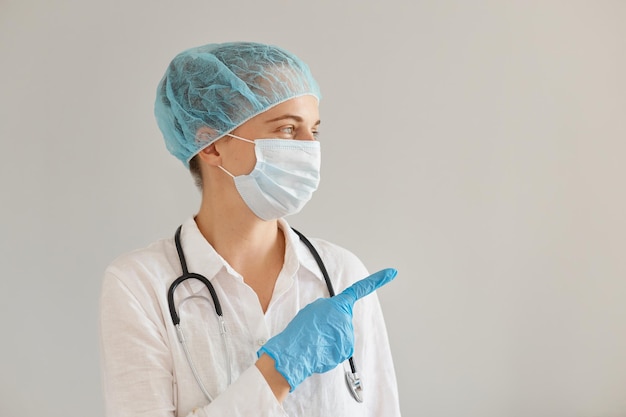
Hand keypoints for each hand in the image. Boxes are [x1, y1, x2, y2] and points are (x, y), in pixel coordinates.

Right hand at [257, 268, 396, 390]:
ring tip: (316, 339)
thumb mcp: (313, 310)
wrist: (295, 351)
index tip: (392, 272)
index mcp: (339, 304)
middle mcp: (346, 318)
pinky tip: (320, 348)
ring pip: (340, 335)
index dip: (377, 280)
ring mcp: (348, 334)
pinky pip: (339, 347)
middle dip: (331, 325)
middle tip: (316, 329)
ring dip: (329, 337)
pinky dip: (330, 348)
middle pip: (342, 320)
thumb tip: (334, 320)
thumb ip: (328, 309)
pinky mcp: (346, 349)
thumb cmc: (301, 330)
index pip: (360, 289)